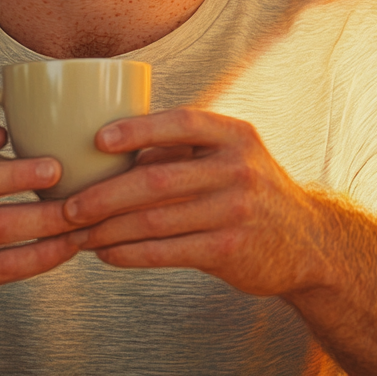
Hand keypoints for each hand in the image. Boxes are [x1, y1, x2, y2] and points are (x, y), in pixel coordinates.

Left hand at [61, 108, 326, 298]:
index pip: (181, 123)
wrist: (307, 241)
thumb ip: (182, 149)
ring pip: (156, 219)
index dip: (138, 130)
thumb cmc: (248, 188)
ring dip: (109, 228)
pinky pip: (167, 251)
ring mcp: (236, 211)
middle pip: (157, 178)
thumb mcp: (229, 155)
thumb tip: (108, 147)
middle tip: (69, 206)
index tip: (97, 140)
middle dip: (105, 195)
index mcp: (234, 135)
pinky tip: (107, 253)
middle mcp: (238, 169)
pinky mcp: (230, 251)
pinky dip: (130, 253)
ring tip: (79, 233)